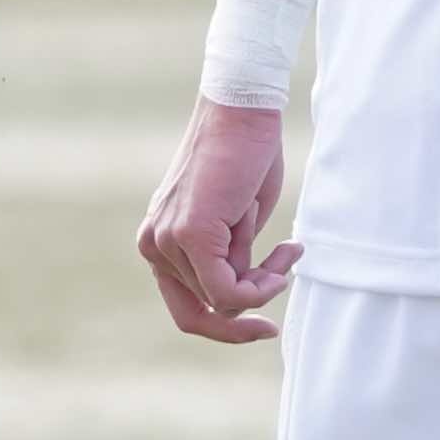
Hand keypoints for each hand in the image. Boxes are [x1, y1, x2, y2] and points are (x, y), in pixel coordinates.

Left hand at [140, 100, 298, 343]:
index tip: (266, 326)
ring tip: (285, 244)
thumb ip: (228, 261)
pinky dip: (261, 286)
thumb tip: (236, 300)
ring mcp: (166, 241)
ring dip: (265, 279)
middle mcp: (154, 245)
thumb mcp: (236, 224)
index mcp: (159, 242)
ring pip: (223, 301)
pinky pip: (228, 291)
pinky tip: (283, 257)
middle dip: (253, 300)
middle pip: (207, 310)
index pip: (187, 310)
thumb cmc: (245, 158)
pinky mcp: (188, 234)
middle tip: (285, 273)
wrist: (243, 112)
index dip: (227, 327)